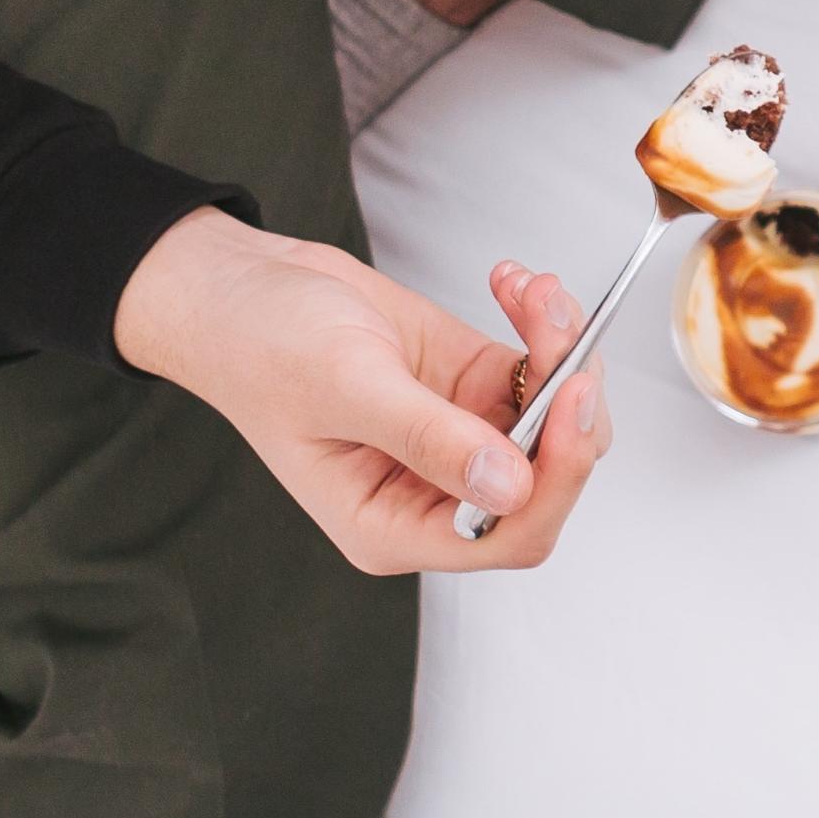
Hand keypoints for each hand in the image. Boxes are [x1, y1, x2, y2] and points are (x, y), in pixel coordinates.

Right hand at [116, 208, 614, 573]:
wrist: (248, 287)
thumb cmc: (264, 345)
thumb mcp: (346, 386)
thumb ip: (428, 438)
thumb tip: (509, 486)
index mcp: (393, 525)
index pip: (508, 534)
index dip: (556, 477)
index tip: (570, 397)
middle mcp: (435, 492)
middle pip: (548, 475)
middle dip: (569, 400)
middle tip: (559, 326)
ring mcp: (462, 437)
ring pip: (556, 417)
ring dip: (562, 348)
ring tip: (531, 289)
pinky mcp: (475, 386)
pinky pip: (541, 369)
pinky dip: (543, 325)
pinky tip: (513, 283)